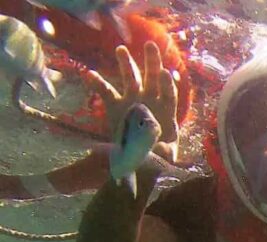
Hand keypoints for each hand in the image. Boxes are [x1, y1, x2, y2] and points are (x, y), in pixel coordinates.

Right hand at [83, 42, 179, 162]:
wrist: (136, 162)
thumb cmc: (156, 157)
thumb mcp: (164, 156)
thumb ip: (161, 147)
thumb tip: (152, 135)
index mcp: (166, 112)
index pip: (169, 95)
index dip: (168, 85)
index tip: (165, 72)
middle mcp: (151, 101)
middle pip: (153, 78)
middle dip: (152, 62)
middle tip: (150, 45)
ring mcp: (132, 102)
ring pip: (131, 79)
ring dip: (126, 64)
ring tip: (121, 49)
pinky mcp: (116, 107)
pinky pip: (106, 92)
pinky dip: (98, 83)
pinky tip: (88, 73)